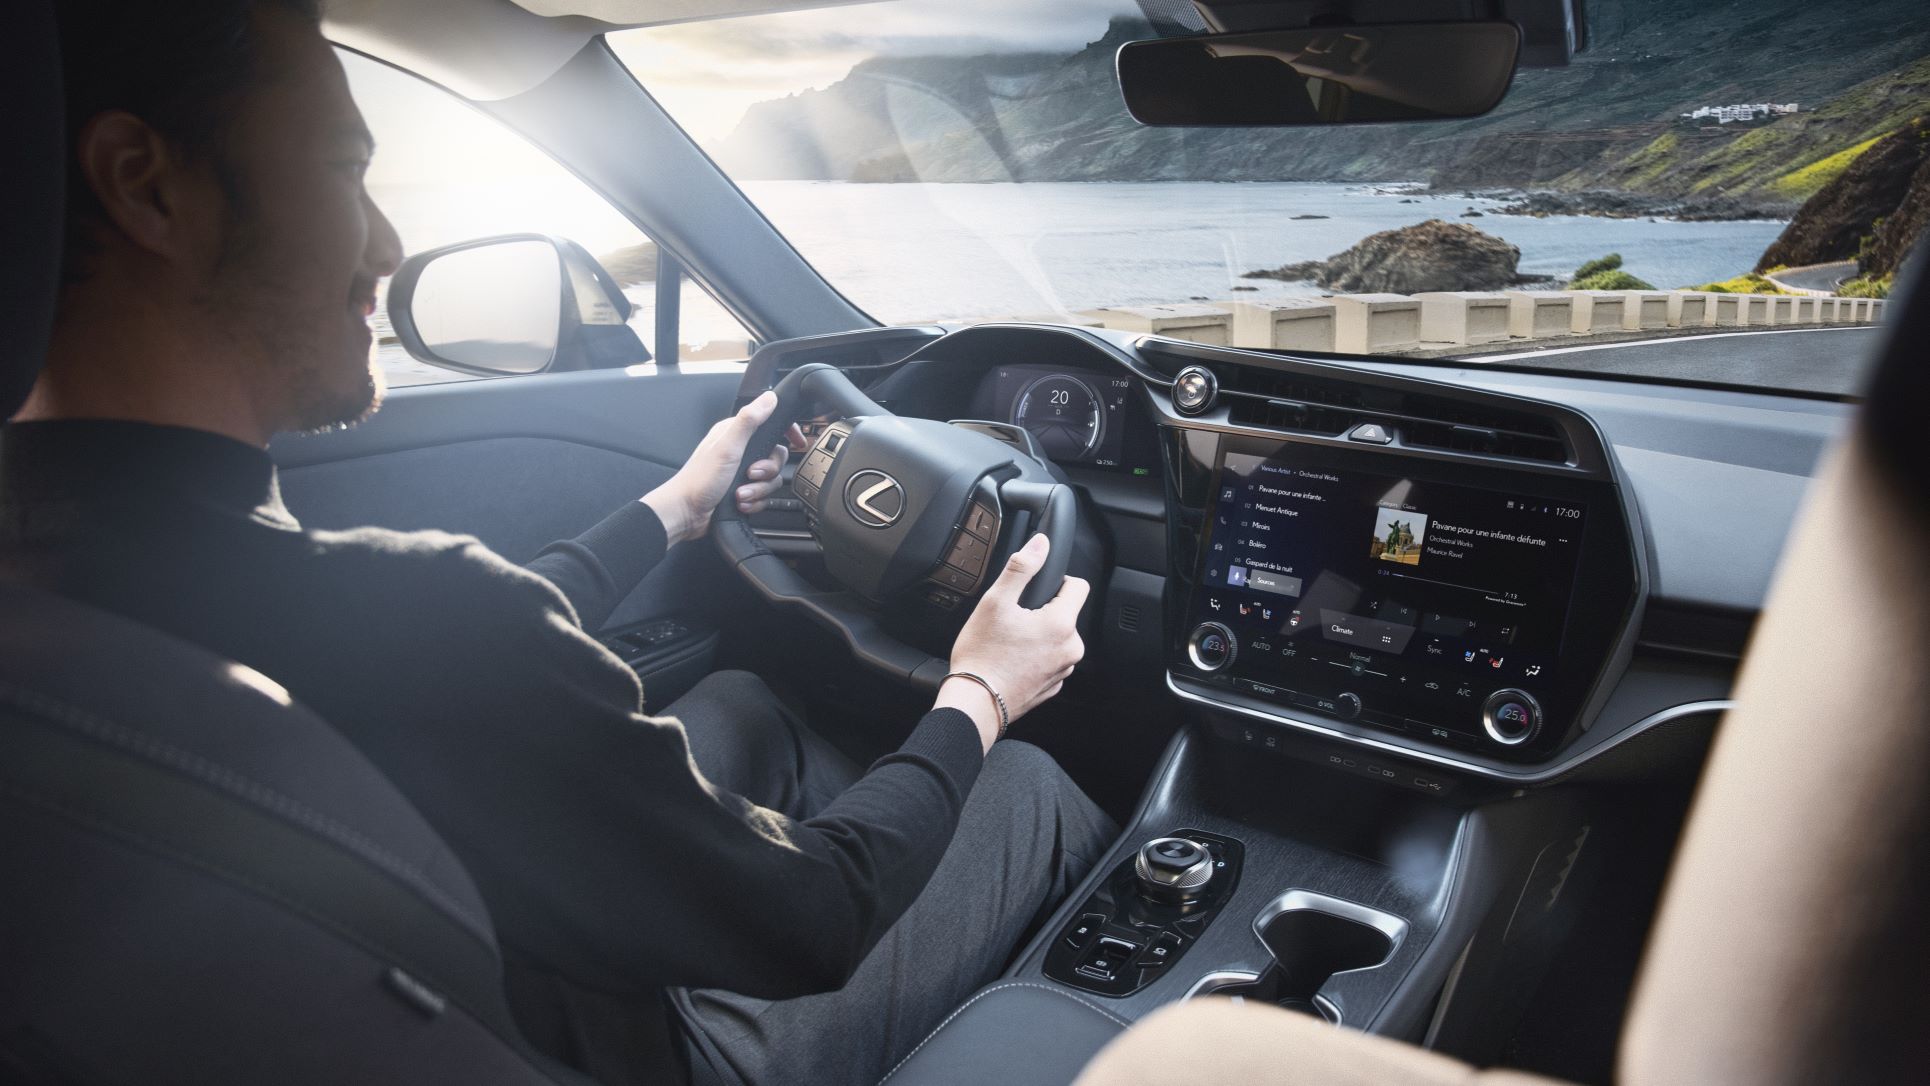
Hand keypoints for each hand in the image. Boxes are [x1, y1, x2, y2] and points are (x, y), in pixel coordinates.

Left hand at [642, 391, 802, 544]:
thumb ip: (749, 421)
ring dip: (758, 490)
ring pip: (770, 479)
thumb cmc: (700, 479)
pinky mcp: (743, 491)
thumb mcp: (728, 446)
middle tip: (751, 474)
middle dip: (767, 470)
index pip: (770, 424)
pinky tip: (740, 502)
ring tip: (740, 493)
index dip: (787, 432)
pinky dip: (754, 501)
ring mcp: (741, 472)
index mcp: (735, 434)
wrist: (687, 513)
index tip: (798, 442)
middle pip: (776, 456)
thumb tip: (769, 398)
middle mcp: (740, 451)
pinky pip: (763, 496)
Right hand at [938, 533, 1089, 750]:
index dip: (1057, 581)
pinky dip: (1036, 655)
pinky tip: (1013, 658)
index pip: (1079, 586)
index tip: (1035, 590)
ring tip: (1011, 641)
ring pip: (1058, 637)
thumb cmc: (982, 655)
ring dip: (1040, 634)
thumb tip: (1041, 544)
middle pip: (1066, 613)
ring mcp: (1063, 670)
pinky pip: (1051, 659)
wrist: (975, 701)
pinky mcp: (1053, 686)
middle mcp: (1070, 649)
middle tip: (1014, 619)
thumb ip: (1022, 567)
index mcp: (1062, 624)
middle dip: (1044, 610)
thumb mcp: (996, 601)